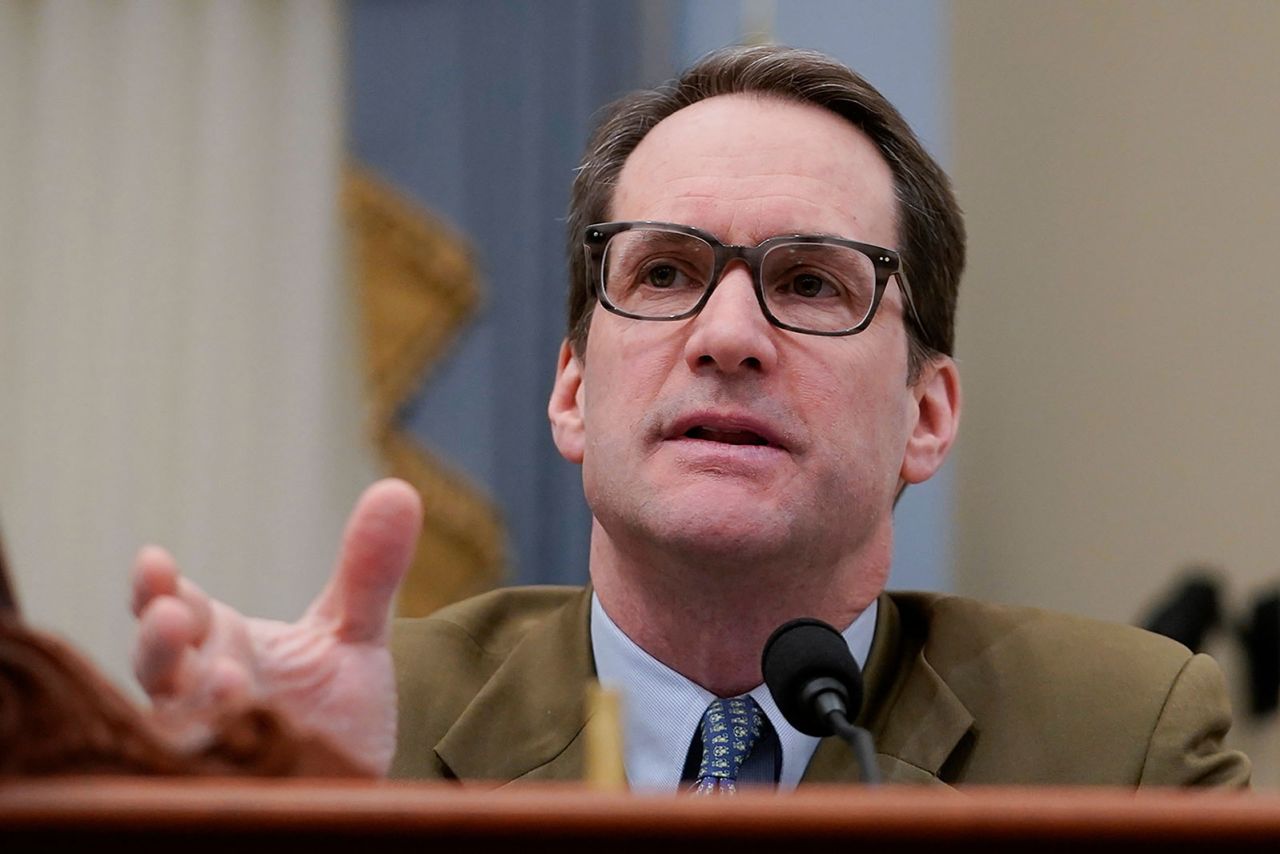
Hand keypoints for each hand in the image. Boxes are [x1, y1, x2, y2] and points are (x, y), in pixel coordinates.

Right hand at [130, 478, 421, 774]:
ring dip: (193, 705)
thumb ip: (368, 572)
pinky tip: (244, 747)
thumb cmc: (332, 707)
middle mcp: (200, 693)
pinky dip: (222, 764)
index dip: (156, 588)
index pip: (174, 607)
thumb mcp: (355, 634)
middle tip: (172, 618)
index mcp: (220, 642)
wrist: (355, 785)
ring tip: (229, 683)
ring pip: (176, 727)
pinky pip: (208, 783)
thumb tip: (398, 491)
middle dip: (159, 642)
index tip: (153, 562)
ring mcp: (210, 747)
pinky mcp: (230, 792)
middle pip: (157, 665)